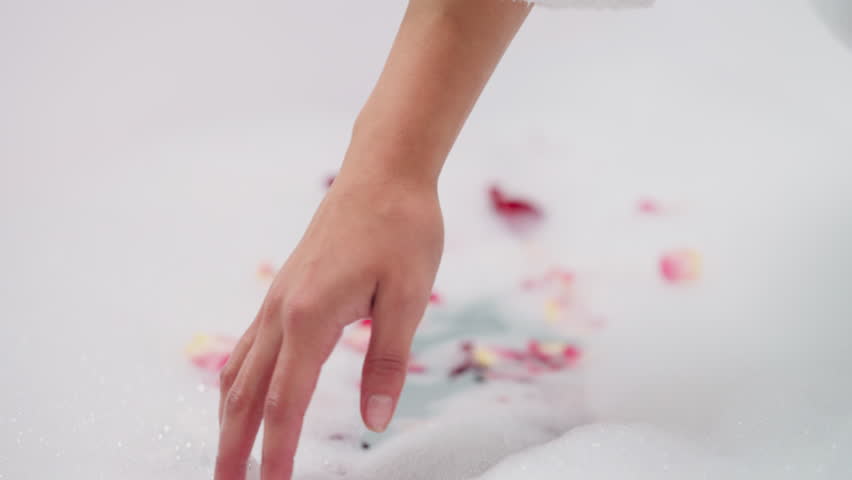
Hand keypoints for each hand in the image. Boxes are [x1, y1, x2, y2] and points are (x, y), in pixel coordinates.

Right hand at [214, 174, 443, 478]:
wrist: (384, 172)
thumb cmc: (402, 228)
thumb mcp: (408, 297)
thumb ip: (386, 361)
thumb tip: (376, 421)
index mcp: (310, 316)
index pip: (285, 403)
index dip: (276, 452)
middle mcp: (281, 310)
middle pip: (245, 393)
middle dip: (234, 446)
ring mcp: (277, 298)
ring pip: (239, 370)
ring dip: (229, 417)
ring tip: (228, 455)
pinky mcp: (284, 290)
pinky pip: (248, 346)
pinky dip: (237, 383)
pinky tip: (242, 396)